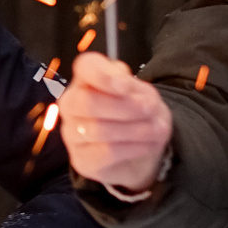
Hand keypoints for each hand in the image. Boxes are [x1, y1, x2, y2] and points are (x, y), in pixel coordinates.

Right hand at [60, 51, 174, 194]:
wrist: (142, 151)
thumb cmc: (138, 116)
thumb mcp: (143, 95)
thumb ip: (131, 86)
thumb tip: (121, 84)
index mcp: (86, 80)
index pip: (84, 67)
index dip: (103, 75)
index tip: (126, 86)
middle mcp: (71, 105)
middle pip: (86, 102)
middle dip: (124, 106)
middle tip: (149, 109)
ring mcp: (72, 134)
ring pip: (98, 130)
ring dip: (134, 129)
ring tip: (156, 129)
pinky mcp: (82, 160)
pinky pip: (106, 153)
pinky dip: (132, 148)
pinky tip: (146, 145)